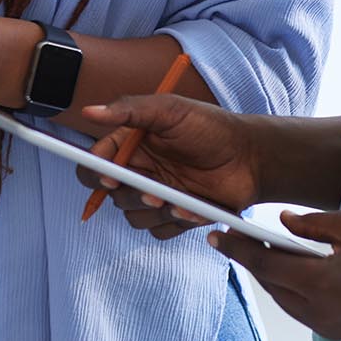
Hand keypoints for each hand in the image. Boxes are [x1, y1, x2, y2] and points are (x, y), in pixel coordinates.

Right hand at [73, 95, 264, 237]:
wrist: (251, 156)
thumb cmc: (211, 127)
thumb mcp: (169, 110)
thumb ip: (129, 109)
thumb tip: (90, 111)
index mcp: (131, 146)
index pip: (95, 165)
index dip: (95, 174)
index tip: (109, 178)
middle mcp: (140, 172)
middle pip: (113, 197)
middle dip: (132, 197)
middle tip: (154, 192)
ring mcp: (158, 195)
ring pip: (135, 217)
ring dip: (154, 212)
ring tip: (180, 200)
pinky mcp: (176, 215)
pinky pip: (161, 231)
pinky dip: (175, 222)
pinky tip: (194, 207)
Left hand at [213, 211, 340, 340]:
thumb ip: (313, 223)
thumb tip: (282, 222)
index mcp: (319, 284)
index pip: (265, 264)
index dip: (238, 249)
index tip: (217, 236)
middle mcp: (319, 312)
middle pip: (272, 285)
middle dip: (254, 261)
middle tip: (239, 238)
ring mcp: (331, 327)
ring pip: (286, 301)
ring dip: (273, 277)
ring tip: (265, 251)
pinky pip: (305, 311)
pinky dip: (293, 291)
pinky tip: (294, 272)